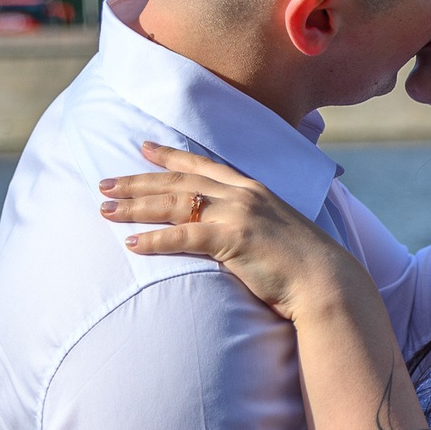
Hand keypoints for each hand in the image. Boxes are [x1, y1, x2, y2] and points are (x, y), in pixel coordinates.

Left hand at [98, 144, 355, 321]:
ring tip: (106, 212)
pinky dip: (155, 240)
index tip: (142, 148)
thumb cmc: (301, 264)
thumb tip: (224, 229)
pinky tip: (131, 244)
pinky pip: (184, 236)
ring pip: (175, 204)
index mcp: (252, 189)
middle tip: (104, 183)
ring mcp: (239, 215)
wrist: (326, 281)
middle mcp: (243, 194)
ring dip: (136, 207)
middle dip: (138, 181)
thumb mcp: (273, 230)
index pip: (202, 165)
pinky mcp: (234, 240)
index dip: (168, 156)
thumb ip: (247, 222)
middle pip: (179, 182)